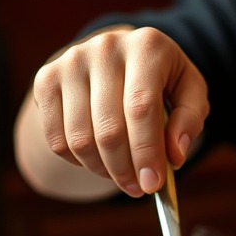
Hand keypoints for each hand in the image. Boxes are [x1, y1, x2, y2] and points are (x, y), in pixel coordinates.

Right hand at [32, 26, 208, 196]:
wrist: (118, 57)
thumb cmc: (160, 81)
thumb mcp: (189, 92)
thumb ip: (190, 121)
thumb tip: (174, 156)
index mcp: (147, 46)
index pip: (141, 107)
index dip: (146, 151)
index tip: (152, 184)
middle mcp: (105, 47)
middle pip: (108, 128)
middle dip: (124, 169)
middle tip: (138, 188)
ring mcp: (70, 62)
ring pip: (80, 139)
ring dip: (102, 169)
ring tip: (121, 174)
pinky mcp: (46, 78)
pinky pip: (57, 139)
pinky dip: (78, 161)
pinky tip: (98, 159)